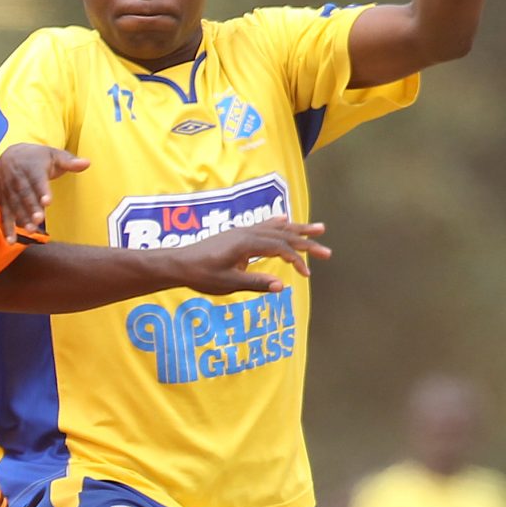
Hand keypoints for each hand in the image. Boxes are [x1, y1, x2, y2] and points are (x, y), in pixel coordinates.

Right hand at [0, 143, 89, 237]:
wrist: (10, 153)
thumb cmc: (37, 158)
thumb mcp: (54, 155)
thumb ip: (69, 161)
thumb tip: (87, 163)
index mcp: (31, 165)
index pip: (37, 178)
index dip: (42, 190)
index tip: (48, 202)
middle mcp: (17, 176)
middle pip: (24, 192)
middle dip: (30, 207)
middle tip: (38, 220)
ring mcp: (6, 187)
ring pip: (13, 203)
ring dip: (21, 218)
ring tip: (31, 230)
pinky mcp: (0, 197)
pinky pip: (3, 212)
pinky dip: (6, 226)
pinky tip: (11, 240)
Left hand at [161, 219, 328, 294]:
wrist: (178, 264)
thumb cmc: (200, 275)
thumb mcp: (228, 283)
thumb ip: (256, 283)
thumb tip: (281, 286)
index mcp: (246, 244)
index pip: (280, 248)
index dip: (297, 260)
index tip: (307, 274)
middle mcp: (247, 233)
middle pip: (284, 235)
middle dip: (307, 243)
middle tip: (327, 251)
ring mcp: (242, 231)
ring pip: (276, 228)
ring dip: (298, 229)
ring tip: (318, 229)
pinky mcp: (237, 234)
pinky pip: (262, 225)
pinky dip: (277, 223)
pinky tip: (285, 220)